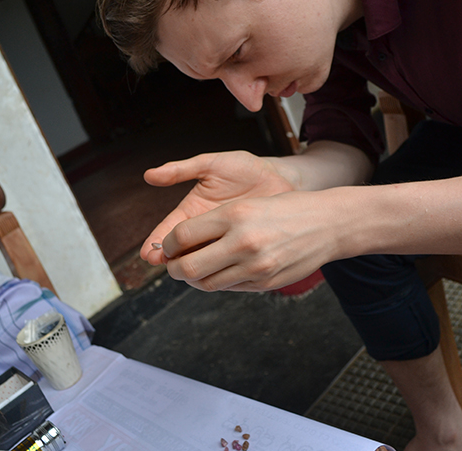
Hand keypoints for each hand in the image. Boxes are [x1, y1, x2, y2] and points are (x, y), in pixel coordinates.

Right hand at [140, 151, 293, 263]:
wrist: (281, 179)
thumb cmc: (245, 169)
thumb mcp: (212, 165)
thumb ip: (182, 170)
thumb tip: (149, 175)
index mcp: (192, 211)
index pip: (169, 230)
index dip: (158, 243)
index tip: (149, 255)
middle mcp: (205, 230)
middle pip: (180, 250)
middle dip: (171, 260)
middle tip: (166, 267)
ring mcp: (222, 242)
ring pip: (200, 259)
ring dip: (191, 268)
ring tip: (185, 274)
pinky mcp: (240, 250)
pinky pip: (224, 264)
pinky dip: (216, 271)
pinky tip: (211, 276)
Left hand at [160, 190, 341, 291]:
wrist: (327, 224)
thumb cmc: (285, 209)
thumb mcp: (247, 204)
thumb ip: (214, 223)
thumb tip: (181, 241)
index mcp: (235, 215)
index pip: (182, 235)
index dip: (166, 243)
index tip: (166, 245)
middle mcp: (243, 242)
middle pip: (187, 267)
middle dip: (172, 269)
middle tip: (171, 264)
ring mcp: (255, 267)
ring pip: (206, 284)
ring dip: (192, 280)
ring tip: (194, 269)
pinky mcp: (265, 284)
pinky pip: (228, 288)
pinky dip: (217, 282)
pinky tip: (220, 271)